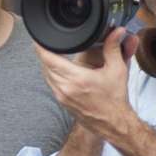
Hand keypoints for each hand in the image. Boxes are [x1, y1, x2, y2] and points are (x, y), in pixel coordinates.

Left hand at [35, 28, 141, 143]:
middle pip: (45, 66)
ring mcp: (62, 97)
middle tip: (45, 42)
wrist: (113, 123)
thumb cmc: (115, 99)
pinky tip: (56, 68)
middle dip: (44, 53)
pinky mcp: (62, 103)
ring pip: (46, 76)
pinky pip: (50, 85)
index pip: (50, 60)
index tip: (38, 38)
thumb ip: (113, 48)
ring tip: (50, 53)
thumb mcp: (117, 71)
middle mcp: (66, 89)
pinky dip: (51, 74)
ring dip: (46, 64)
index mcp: (77, 79)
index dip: (41, 47)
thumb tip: (117, 31)